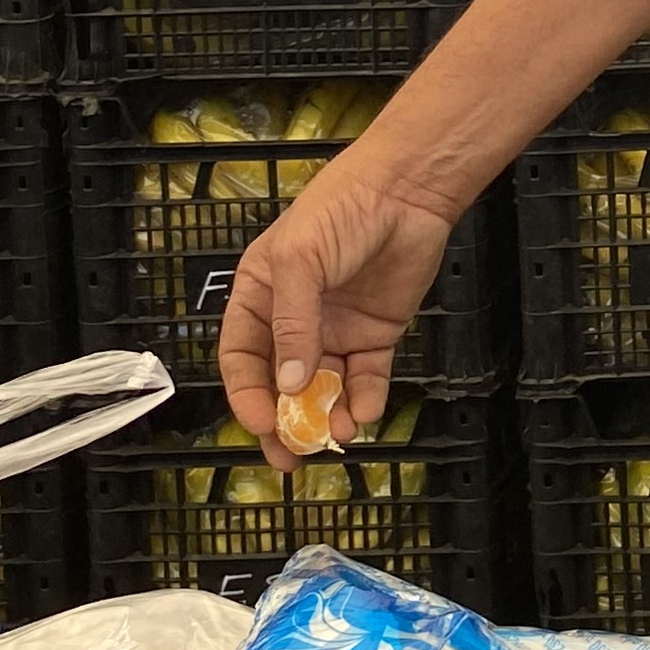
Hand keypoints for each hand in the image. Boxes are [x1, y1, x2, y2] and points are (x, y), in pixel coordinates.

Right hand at [219, 160, 459, 463]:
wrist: (407, 190)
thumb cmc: (340, 210)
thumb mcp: (298, 261)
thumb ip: (292, 326)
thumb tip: (287, 385)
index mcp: (259, 297)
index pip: (242, 358)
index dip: (246, 395)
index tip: (260, 424)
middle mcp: (295, 320)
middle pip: (280, 384)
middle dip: (282, 422)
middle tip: (289, 458)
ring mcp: (336, 329)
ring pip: (324, 387)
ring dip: (326, 416)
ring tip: (333, 436)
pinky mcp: (376, 334)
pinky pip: (365, 378)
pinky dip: (363, 400)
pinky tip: (362, 413)